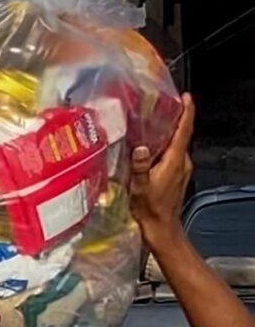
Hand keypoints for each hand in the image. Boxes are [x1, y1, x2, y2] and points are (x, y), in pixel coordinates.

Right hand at [130, 93, 194, 251]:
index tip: (185, 97)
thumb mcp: (140, 187)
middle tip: (161, 106)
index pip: (184, 131)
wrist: (161, 229)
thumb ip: (139, 166)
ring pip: (176, 145)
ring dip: (167, 134)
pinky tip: (149, 148)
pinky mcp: (175, 176)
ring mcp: (180, 170)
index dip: (186, 112)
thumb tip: (139, 147)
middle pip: (181, 135)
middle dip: (174, 119)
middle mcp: (182, 163)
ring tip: (152, 124)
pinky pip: (172, 155)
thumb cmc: (150, 210)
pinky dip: (164, 147)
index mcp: (175, 161)